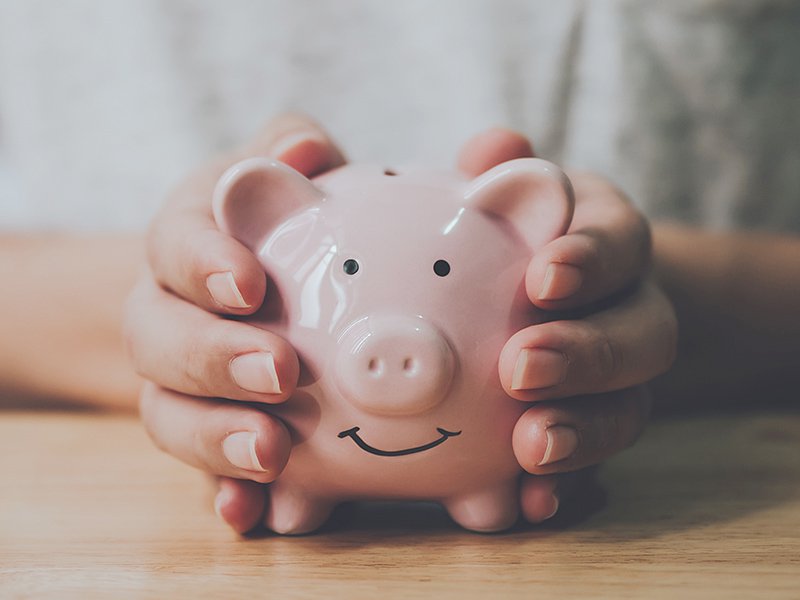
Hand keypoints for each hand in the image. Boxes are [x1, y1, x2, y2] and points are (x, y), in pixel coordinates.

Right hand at [125, 114, 345, 531]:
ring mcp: (178, 382)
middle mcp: (166, 314)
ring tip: (274, 452)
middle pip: (160, 340)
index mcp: (185, 243)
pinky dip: (222, 492)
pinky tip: (251, 514)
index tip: (250, 283)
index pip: (174, 246)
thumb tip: (302, 152)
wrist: (233, 285)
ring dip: (215, 438)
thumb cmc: (271, 222)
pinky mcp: (205, 431)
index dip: (202, 264)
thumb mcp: (277, 172)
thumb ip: (291, 147)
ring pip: (169, 414)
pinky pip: (200, 470)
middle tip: (280, 372)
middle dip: (214, 357)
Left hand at [460, 128, 676, 522]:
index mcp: (603, 242)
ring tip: (531, 447)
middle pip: (643, 334)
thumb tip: (494, 150)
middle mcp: (626, 309)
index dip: (592, 259)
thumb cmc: (504, 235)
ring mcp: (617, 378)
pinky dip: (568, 486)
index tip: (544, 276)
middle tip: (522, 367)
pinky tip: (529, 503)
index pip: (620, 241)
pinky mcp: (593, 428)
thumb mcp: (502, 195)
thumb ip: (497, 171)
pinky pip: (595, 465)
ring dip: (585, 431)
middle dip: (588, 353)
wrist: (534, 298)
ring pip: (629, 408)